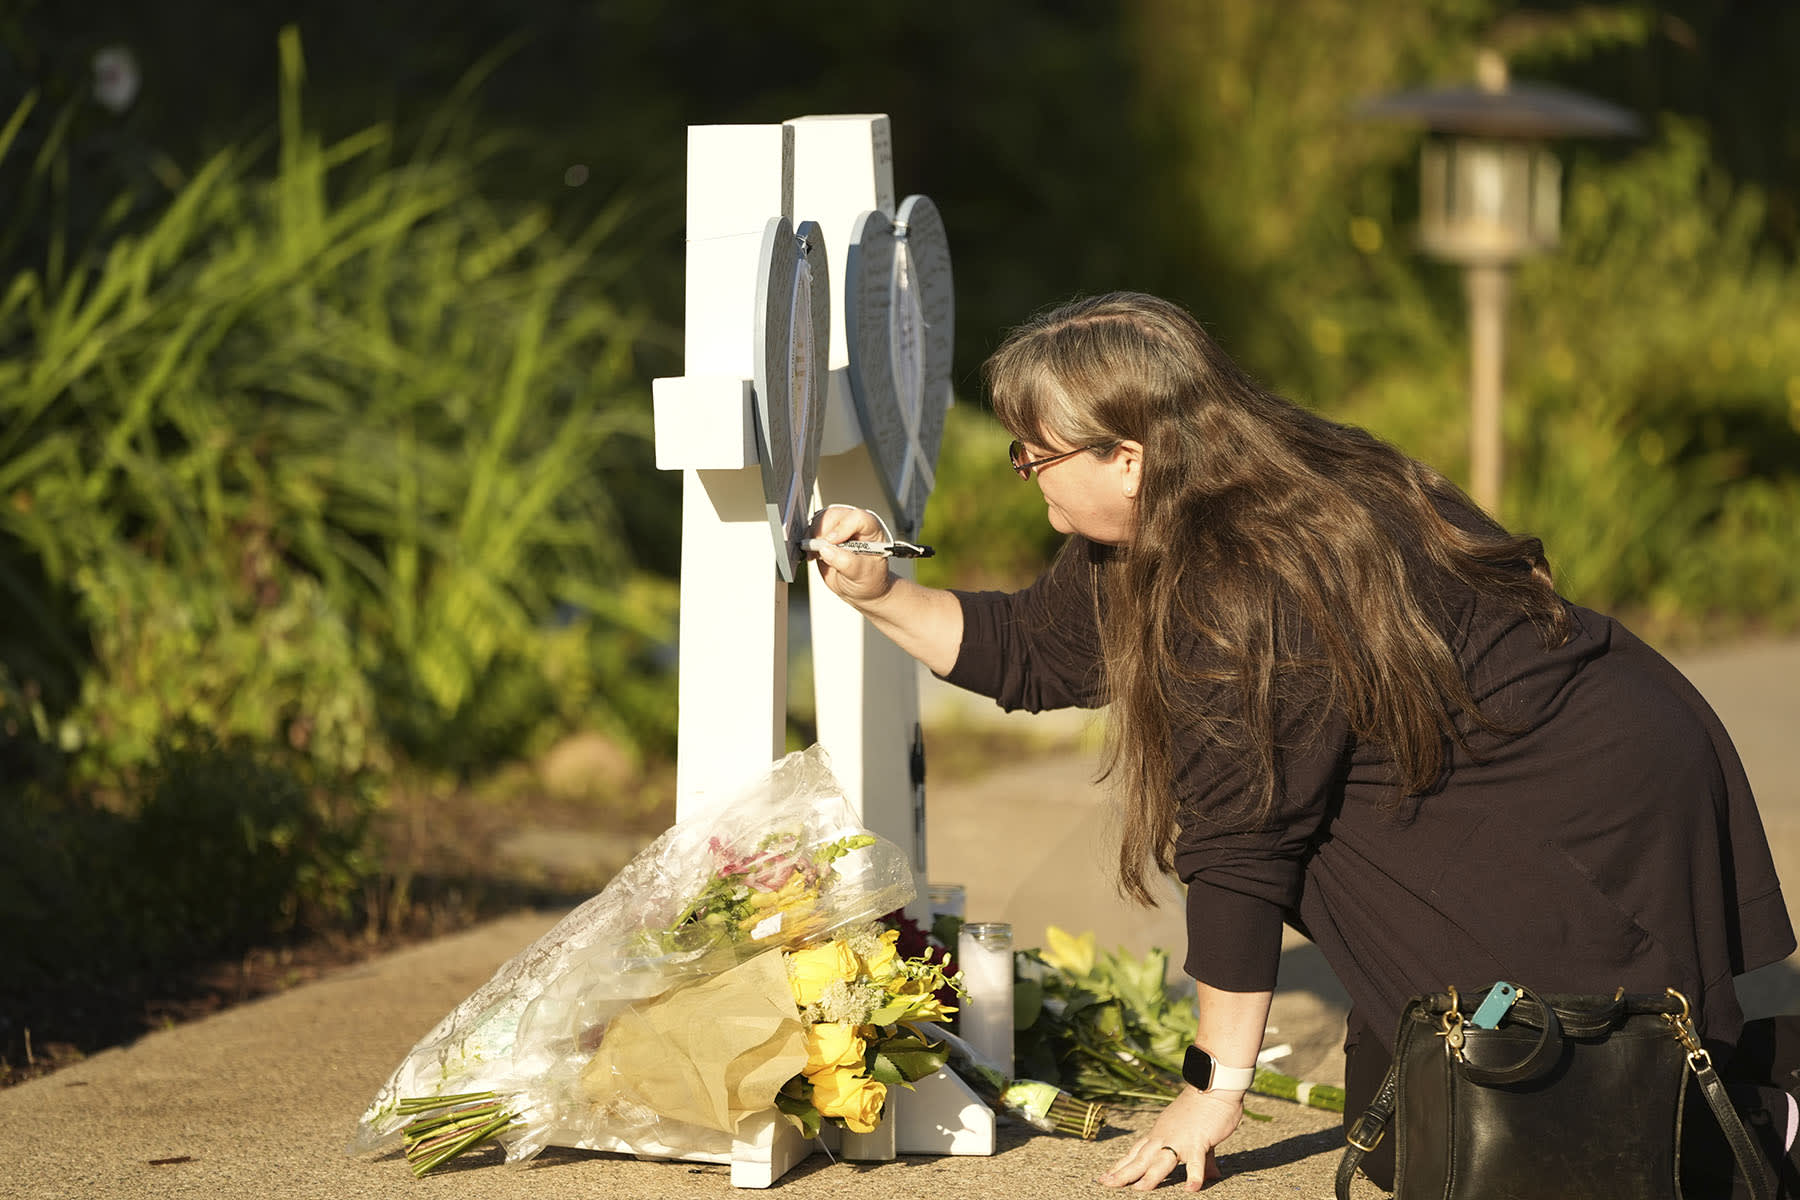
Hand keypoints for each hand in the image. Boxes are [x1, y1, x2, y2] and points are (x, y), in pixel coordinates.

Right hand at [807, 506, 894, 607]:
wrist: (859, 587)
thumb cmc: (868, 579)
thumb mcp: (863, 575)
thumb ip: (847, 563)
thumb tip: (826, 550)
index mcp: (871, 529)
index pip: (858, 518)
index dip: (843, 527)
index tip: (832, 542)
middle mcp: (855, 524)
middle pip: (835, 515)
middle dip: (823, 531)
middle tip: (818, 550)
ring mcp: (838, 527)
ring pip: (820, 519)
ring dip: (813, 536)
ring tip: (814, 555)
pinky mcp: (825, 533)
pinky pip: (812, 529)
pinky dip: (808, 540)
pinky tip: (812, 554)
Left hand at [1097, 1086, 1243, 1191]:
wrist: (1212, 1086)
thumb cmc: (1203, 1108)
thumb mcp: (1195, 1134)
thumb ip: (1201, 1158)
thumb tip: (1212, 1176)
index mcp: (1159, 1133)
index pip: (1136, 1152)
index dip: (1121, 1164)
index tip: (1106, 1176)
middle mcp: (1164, 1137)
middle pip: (1140, 1158)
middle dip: (1123, 1173)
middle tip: (1106, 1183)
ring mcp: (1179, 1140)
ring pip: (1161, 1161)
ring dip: (1149, 1176)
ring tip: (1139, 1190)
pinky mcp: (1198, 1141)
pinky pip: (1195, 1162)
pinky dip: (1194, 1176)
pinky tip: (1190, 1189)